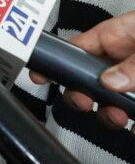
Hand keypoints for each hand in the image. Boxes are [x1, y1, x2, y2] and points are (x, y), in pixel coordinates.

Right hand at [30, 11, 134, 129]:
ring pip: (109, 102)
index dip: (56, 62)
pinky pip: (133, 117)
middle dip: (81, 95)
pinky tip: (134, 127)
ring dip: (109, 114)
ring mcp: (133, 82)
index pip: (78, 49)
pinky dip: (132, 125)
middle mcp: (122, 60)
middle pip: (88, 81)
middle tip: (84, 101)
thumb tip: (108, 81)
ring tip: (119, 116)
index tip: (38, 75)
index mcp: (117, 37)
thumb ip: (130, 63)